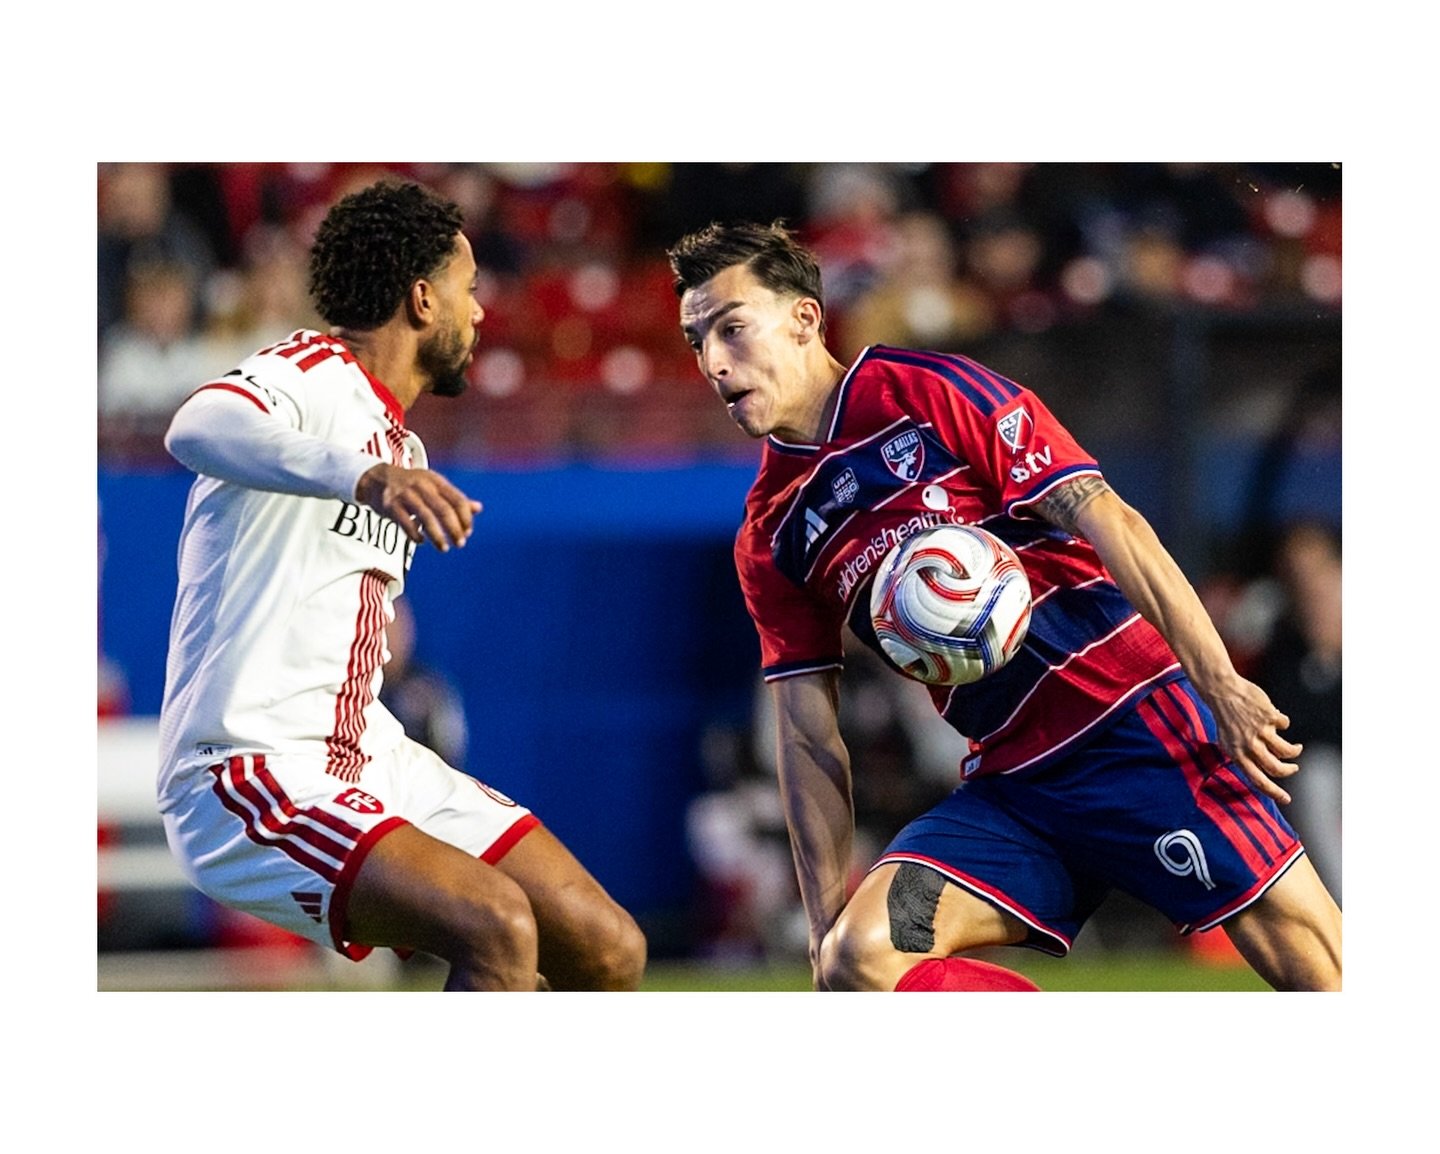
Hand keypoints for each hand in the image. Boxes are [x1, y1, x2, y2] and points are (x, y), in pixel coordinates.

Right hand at [355, 463, 482, 552]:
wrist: (377, 477)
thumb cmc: (412, 485)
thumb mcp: (433, 486)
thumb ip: (454, 498)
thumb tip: (478, 508)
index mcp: (436, 481)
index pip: (457, 499)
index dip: (465, 517)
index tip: (468, 532)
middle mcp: (422, 485)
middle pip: (444, 509)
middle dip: (454, 529)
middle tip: (460, 544)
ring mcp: (405, 494)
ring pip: (426, 517)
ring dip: (437, 535)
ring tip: (444, 548)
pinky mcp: (390, 505)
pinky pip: (405, 522)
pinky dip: (415, 534)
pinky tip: (422, 542)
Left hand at [1206, 675, 1302, 804]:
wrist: (1222, 692)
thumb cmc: (1225, 718)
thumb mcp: (1227, 741)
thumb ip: (1243, 756)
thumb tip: (1261, 769)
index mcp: (1237, 755)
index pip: (1258, 780)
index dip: (1274, 792)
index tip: (1286, 800)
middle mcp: (1250, 746)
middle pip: (1277, 768)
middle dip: (1289, 770)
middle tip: (1294, 768)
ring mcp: (1261, 731)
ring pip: (1287, 751)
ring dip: (1294, 751)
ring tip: (1296, 748)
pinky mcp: (1270, 717)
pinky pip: (1286, 724)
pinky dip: (1283, 722)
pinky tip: (1274, 716)